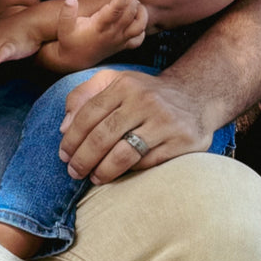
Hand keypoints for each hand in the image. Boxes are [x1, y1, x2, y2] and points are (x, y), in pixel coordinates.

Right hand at [54, 0, 147, 68]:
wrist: (74, 59)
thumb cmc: (69, 41)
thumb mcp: (64, 27)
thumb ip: (66, 13)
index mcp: (99, 27)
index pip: (115, 9)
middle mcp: (112, 34)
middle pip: (130, 14)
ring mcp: (119, 41)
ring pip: (139, 26)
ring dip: (141, 13)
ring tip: (136, 3)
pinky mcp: (122, 46)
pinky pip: (139, 39)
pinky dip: (142, 29)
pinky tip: (137, 20)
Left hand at [58, 68, 214, 184]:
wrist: (196, 96)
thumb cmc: (145, 94)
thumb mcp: (114, 82)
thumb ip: (84, 96)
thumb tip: (64, 127)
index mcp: (125, 85)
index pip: (88, 115)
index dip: (72, 138)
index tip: (64, 155)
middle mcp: (145, 101)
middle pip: (102, 137)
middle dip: (83, 159)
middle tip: (74, 172)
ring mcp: (165, 122)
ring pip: (123, 154)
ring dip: (102, 171)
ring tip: (93, 178)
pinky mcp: (182, 142)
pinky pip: (147, 163)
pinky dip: (129, 172)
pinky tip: (118, 175)